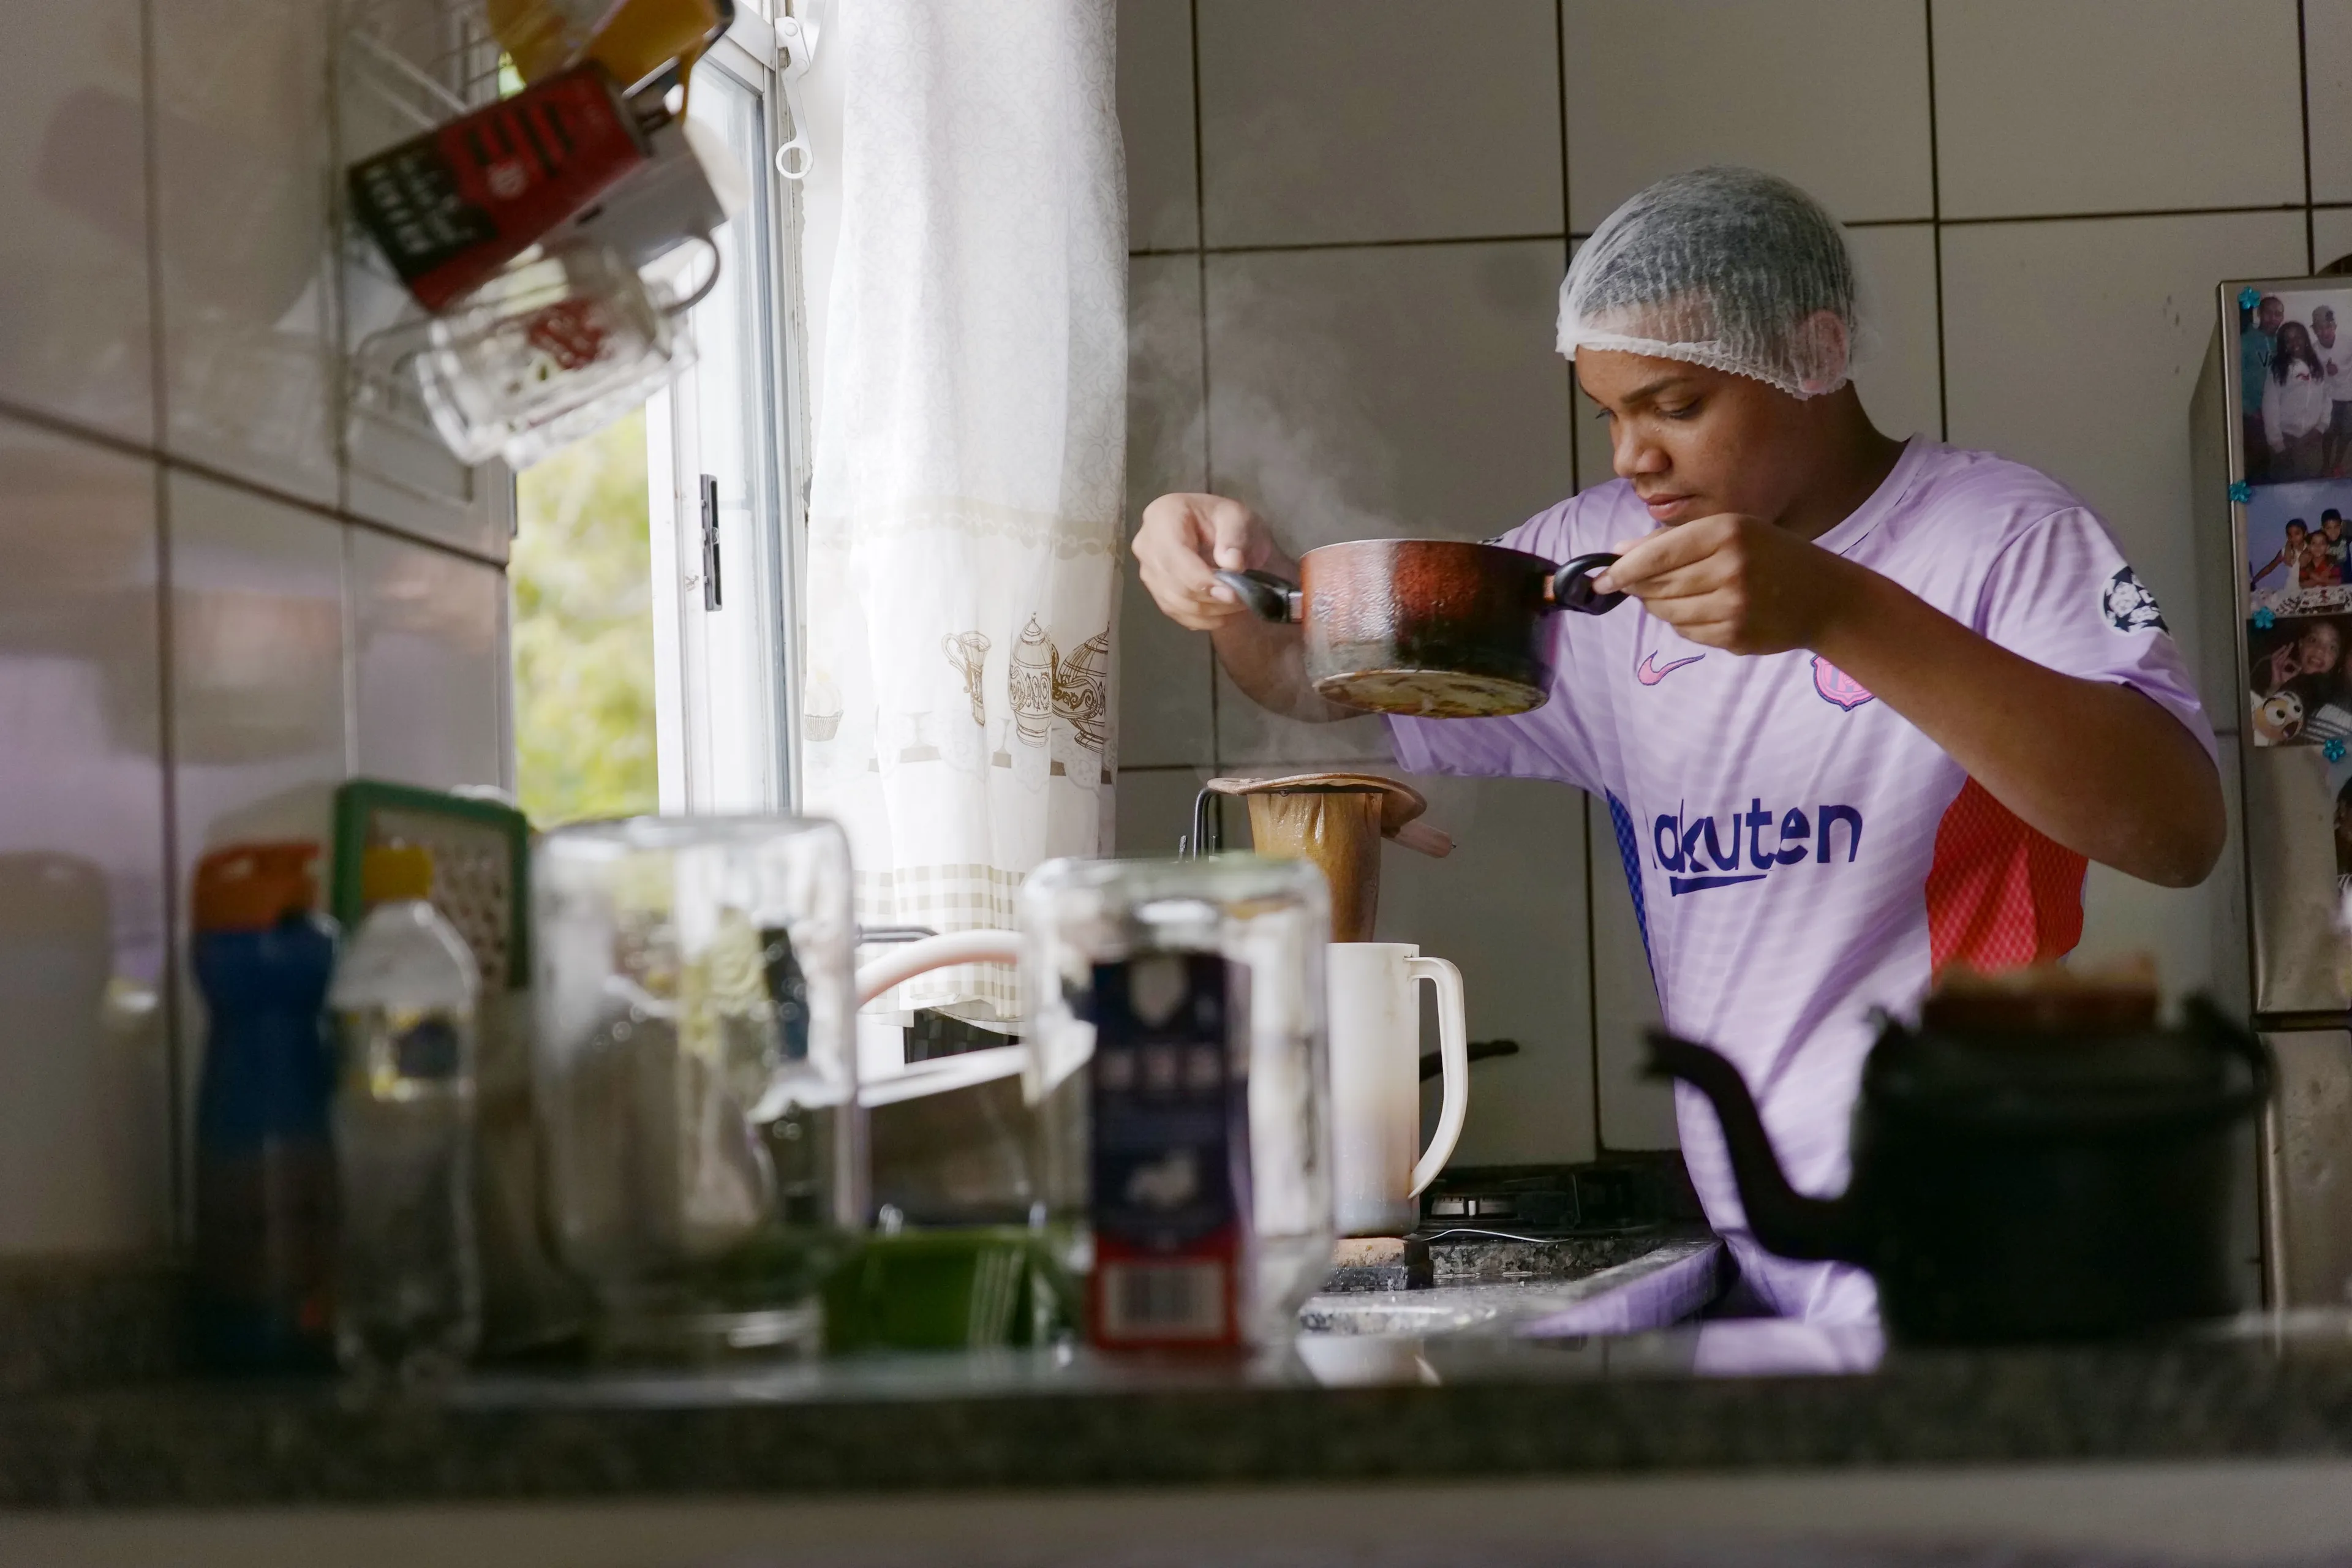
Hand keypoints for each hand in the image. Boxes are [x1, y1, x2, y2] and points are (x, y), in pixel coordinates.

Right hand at [1132, 493, 1292, 631]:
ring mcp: (1147, 570)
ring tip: (1238, 605)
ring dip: (1209, 611)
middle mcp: (1146, 544)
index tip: (1232, 593)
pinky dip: (1202, 619)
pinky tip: (1224, 613)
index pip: (1175, 556)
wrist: (1218, 529)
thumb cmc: (1225, 519)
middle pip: (1174, 584)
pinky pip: (1175, 613)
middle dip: (1210, 598)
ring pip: (1175, 603)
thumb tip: (1232, 565)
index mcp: (1162, 516)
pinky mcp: (1156, 590)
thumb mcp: (1238, 517)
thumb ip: (1235, 537)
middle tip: (1243, 600)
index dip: (1202, 580)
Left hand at [1592, 513, 1860, 654]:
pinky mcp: (1735, 636)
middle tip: (1639, 585)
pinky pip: (1687, 632)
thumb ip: (1674, 540)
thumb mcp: (1731, 531)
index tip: (1601, 580)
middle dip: (1640, 588)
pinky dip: (1685, 622)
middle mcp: (1730, 568)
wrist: (1825, 597)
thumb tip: (1619, 552)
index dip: (1622, 570)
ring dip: (1661, 606)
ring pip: (1667, 612)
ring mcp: (1733, 606)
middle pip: (1657, 586)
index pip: (1656, 555)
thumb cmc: (1772, 556)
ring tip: (1682, 594)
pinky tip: (1707, 610)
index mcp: (1726, 533)